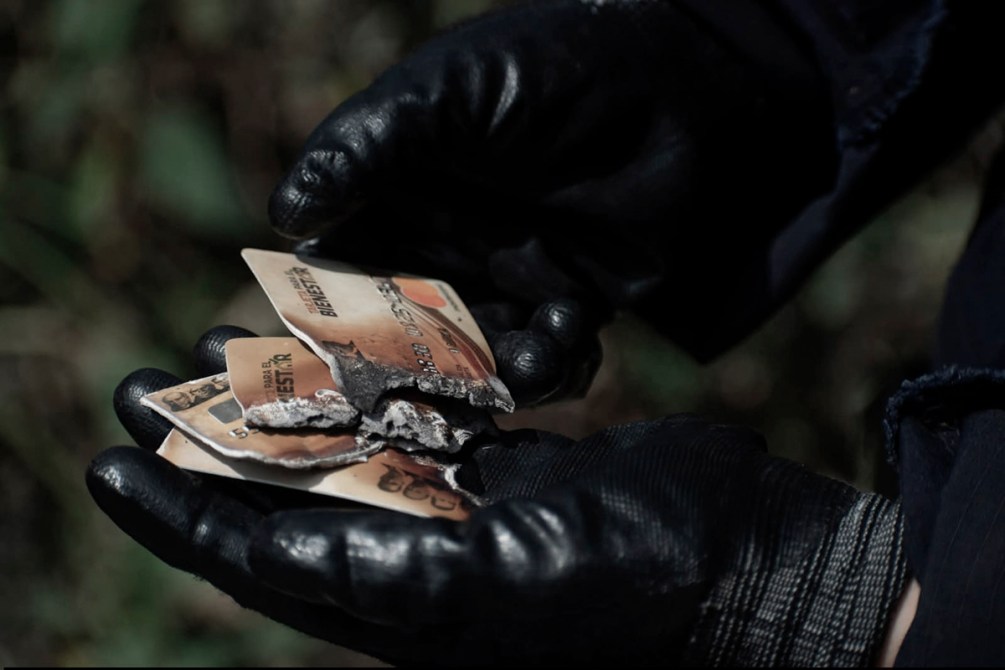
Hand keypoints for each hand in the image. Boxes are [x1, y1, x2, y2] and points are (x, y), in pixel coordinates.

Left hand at [88, 326, 904, 665]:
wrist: (752, 567)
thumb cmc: (634, 586)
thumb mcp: (492, 590)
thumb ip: (386, 571)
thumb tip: (276, 557)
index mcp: (405, 603)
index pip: (264, 556)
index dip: (183, 510)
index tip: (111, 463)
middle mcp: (424, 556)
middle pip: (293, 492)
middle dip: (216, 439)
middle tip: (146, 382)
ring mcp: (470, 507)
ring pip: (352, 442)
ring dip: (287, 393)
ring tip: (224, 338)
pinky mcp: (515, 466)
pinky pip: (426, 416)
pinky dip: (381, 377)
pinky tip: (346, 338)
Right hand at [268, 0, 836, 397]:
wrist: (671, 86)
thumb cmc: (547, 71)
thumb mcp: (446, 95)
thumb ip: (368, 147)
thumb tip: (284, 214)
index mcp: (397, 196)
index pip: (341, 267)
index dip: (326, 313)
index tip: (327, 353)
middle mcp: (444, 245)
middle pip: (406, 334)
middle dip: (418, 369)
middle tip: (436, 385)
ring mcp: (506, 278)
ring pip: (477, 360)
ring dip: (497, 372)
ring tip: (534, 349)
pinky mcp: (568, 301)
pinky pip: (548, 361)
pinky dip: (557, 366)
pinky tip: (575, 328)